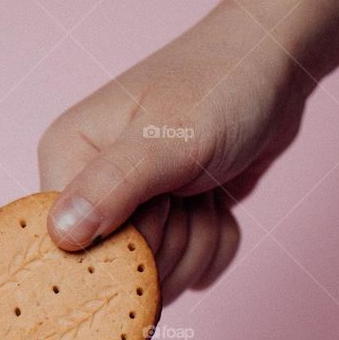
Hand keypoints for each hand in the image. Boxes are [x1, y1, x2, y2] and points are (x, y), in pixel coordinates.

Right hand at [38, 2, 311, 302]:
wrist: (278, 64)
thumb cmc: (221, 84)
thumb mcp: (169, 136)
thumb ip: (113, 185)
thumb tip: (60, 235)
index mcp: (67, 156)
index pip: (68, 246)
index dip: (122, 248)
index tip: (163, 211)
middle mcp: (87, 187)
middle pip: (118, 270)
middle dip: (171, 242)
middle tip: (190, 193)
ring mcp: (128, 209)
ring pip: (158, 275)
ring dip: (199, 240)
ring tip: (207, 189)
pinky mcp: (166, 225)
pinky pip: (188, 271)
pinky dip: (216, 243)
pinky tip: (218, 202)